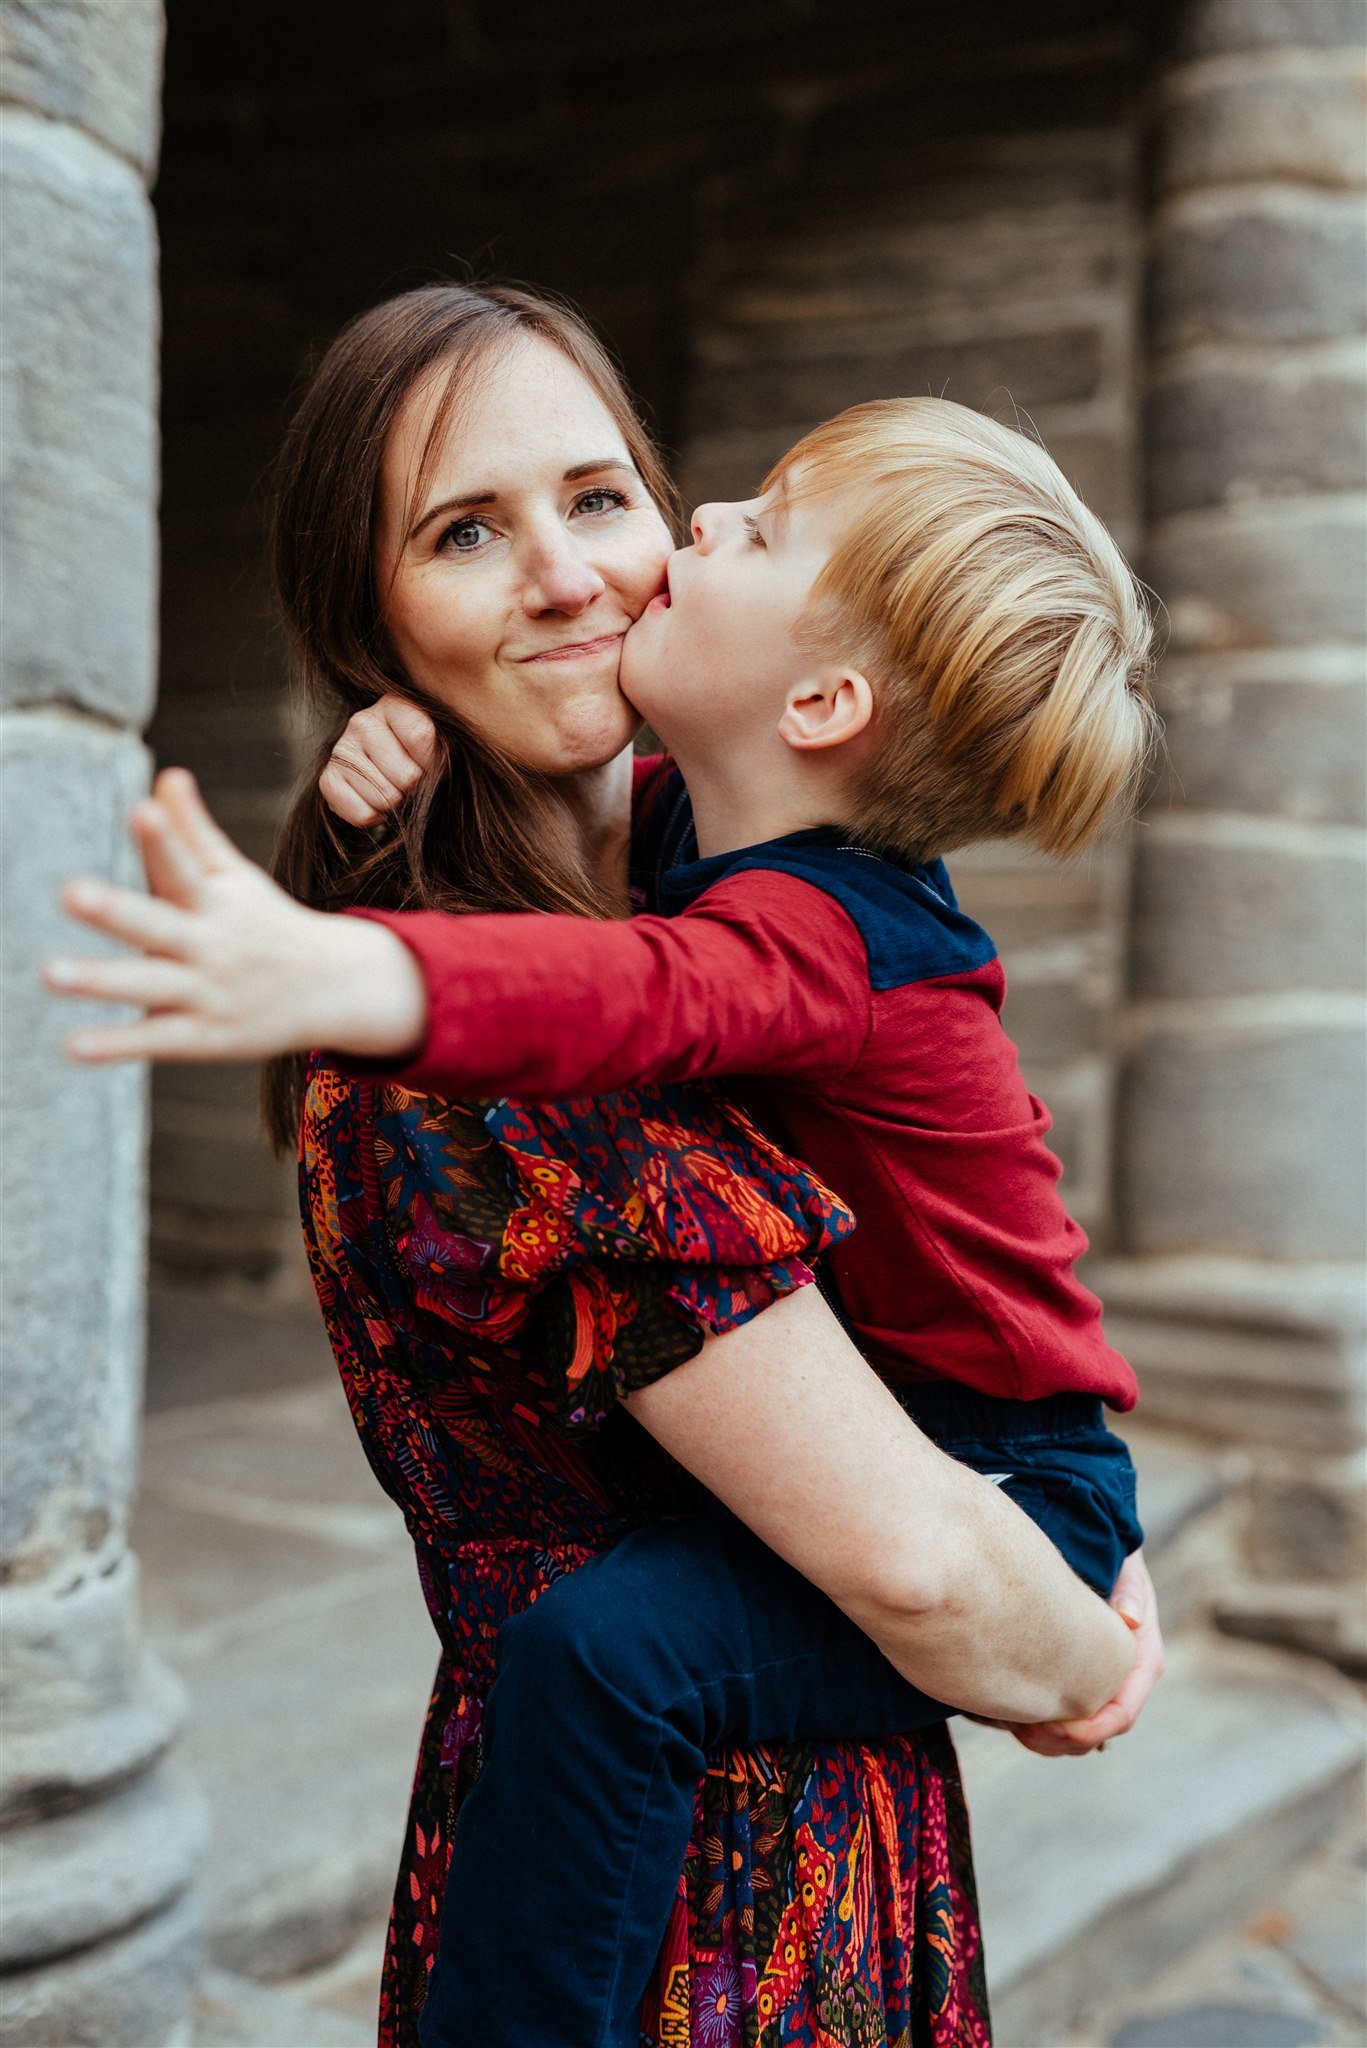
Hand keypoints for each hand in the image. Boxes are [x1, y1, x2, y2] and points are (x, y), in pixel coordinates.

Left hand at [42, 769, 427, 1063]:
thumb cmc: (266, 924)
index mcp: (214, 901)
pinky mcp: (202, 1037)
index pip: (184, 867)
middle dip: (115, 910)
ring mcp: (206, 992)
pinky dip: (116, 1045)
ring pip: (148, 985)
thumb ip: (193, 832)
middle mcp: (209, 945)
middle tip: (70, 892)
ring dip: (101, 980)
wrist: (332, 989)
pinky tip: (74, 1046)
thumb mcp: (236, 878)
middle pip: (157, 925)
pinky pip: (155, 1040)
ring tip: (50, 972)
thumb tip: (167, 773)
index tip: (143, 810)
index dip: (163, 840)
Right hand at [320, 696, 437, 825]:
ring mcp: (341, 749)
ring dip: (395, 803)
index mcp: (393, 704)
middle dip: (414, 786)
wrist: (392, 779)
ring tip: (391, 787)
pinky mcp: (327, 779)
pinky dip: (375, 816)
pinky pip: (363, 814)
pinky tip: (374, 799)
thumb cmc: (422, 759)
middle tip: (408, 779)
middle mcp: (361, 721)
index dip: (433, 761)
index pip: (420, 735)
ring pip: (386, 797)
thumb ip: (441, 750)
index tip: (429, 761)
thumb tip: (420, 774)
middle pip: (407, 775)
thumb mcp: (441, 747)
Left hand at [1002, 1549, 1164, 1756]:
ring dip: (1049, 1739)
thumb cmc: (1116, 1564)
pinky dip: (1041, 1726)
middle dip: (1063, 1741)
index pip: (1122, 1713)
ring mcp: (1103, 1687)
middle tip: (1023, 1730)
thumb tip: (1129, 1619)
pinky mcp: (1081, 1685)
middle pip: (1098, 1733)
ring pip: (1079, 1735)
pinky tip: (1012, 1714)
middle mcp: (1126, 1683)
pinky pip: (1064, 1719)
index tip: (1057, 1726)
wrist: (1105, 1560)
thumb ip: (1129, 1592)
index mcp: (1142, 1661)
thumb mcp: (1126, 1572)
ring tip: (1013, 1725)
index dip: (1092, 1728)